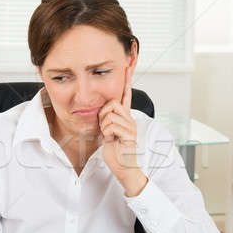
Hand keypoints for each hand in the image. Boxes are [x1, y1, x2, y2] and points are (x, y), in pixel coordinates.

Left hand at [98, 67, 147, 196]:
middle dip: (103, 115)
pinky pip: (111, 126)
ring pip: (110, 115)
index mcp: (125, 116)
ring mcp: (130, 126)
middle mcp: (130, 119)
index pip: (125, 95)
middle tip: (105, 128)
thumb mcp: (108, 131)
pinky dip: (107, 133)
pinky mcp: (129, 135)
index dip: (126, 80)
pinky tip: (112, 140)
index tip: (128, 66)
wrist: (122, 166)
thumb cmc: (114, 150)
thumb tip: (101, 110)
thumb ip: (107, 119)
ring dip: (104, 126)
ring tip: (109, 136)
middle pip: (112, 103)